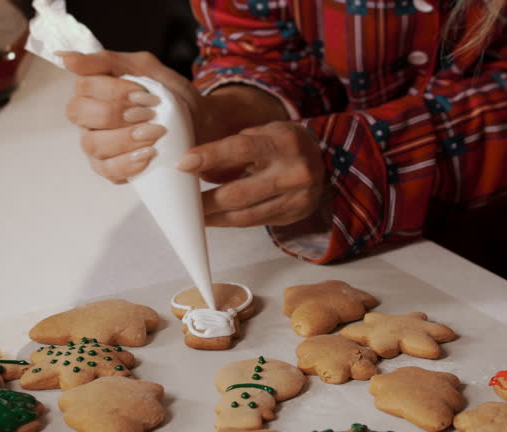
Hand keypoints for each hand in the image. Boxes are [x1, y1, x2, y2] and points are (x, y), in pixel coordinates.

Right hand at [60, 50, 208, 183]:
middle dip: (118, 113)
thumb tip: (65, 58)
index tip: (145, 93)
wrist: (199, 122)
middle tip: (150, 114)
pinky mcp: (109, 168)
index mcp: (93, 90)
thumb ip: (108, 61)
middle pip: (80, 114)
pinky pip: (107, 170)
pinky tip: (148, 155)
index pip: (83, 86)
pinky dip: (128, 163)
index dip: (113, 90)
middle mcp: (88, 118)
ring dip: (126, 139)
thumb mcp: (146, 69)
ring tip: (154, 135)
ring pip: (93, 144)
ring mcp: (96, 144)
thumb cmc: (169, 95)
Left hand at [177, 121, 326, 227]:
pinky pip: (255, 223)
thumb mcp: (265, 133)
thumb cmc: (284, 144)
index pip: (241, 149)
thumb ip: (234, 147)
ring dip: (215, 217)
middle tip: (181, 204)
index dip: (210, 156)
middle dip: (206, 201)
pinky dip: (231, 222)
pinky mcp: (293, 215)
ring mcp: (297, 198)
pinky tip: (214, 219)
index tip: (183, 164)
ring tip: (193, 216)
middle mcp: (294, 172)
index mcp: (284, 143)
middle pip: (240, 192)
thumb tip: (192, 163)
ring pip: (246, 214)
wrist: (325, 162)